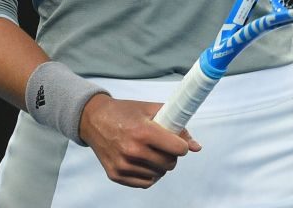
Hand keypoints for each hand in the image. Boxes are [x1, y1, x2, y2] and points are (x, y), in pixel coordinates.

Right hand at [79, 93, 200, 188]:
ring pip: (159, 175)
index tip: (178, 142)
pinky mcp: (116, 175)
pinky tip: (144, 161)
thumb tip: (197, 147)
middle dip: (172, 155)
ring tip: (153, 152)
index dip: (182, 145)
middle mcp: (133, 151)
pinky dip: (149, 175)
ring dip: (160, 165)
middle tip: (165, 146)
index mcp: (143, 132)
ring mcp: (123, 165)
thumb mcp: (151, 109)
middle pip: (169, 164)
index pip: (177, 149)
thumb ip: (176, 124)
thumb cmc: (125, 112)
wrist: (95, 120)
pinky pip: (145, 183)